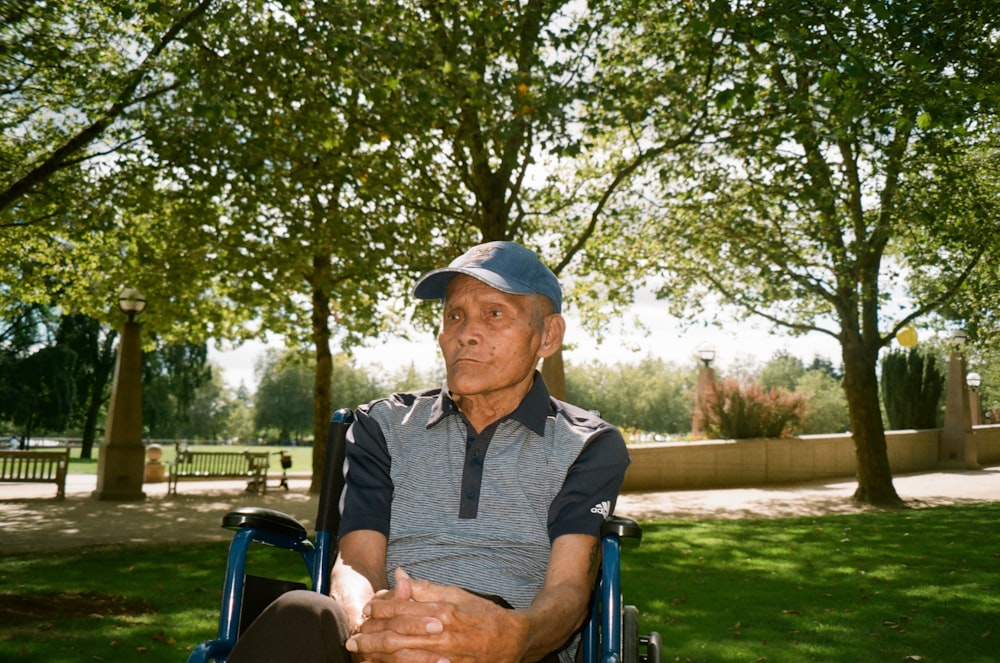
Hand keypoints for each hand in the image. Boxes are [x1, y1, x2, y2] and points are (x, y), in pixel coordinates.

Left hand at [345, 568, 527, 662]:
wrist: (513, 641)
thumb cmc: (483, 615)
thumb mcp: (457, 594)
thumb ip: (426, 588)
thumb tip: (400, 574)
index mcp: (443, 612)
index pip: (403, 610)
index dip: (380, 610)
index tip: (367, 610)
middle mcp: (442, 635)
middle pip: (397, 637)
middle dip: (371, 638)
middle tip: (353, 640)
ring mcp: (445, 658)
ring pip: (404, 657)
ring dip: (379, 656)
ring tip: (362, 654)